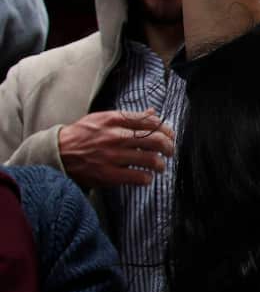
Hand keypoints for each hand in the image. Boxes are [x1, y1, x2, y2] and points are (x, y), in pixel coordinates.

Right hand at [58, 109, 174, 187]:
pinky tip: (146, 177)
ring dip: (161, 164)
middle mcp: (115, 136)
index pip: (150, 122)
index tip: (170, 136)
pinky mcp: (109, 174)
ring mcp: (112, 156)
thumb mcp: (103, 119)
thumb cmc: (83, 135)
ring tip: (160, 166)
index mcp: (114, 120)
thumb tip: (153, 113)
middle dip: (168, 147)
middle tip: (170, 152)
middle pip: (155, 140)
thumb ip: (129, 117)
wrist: (58, 152)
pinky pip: (138, 177)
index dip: (165, 130)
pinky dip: (147, 178)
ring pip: (150, 160)